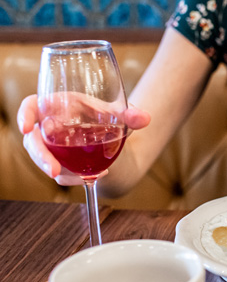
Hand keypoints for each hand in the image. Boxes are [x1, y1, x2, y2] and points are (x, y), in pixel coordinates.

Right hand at [18, 94, 150, 185]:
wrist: (113, 137)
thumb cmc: (108, 117)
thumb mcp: (119, 114)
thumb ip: (131, 114)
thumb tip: (145, 119)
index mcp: (57, 104)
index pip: (32, 105)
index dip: (24, 115)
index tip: (26, 128)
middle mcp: (49, 125)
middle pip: (33, 141)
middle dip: (41, 158)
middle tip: (55, 171)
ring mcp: (51, 146)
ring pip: (44, 161)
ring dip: (60, 173)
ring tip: (84, 176)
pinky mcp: (58, 162)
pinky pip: (60, 173)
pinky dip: (75, 177)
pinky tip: (97, 174)